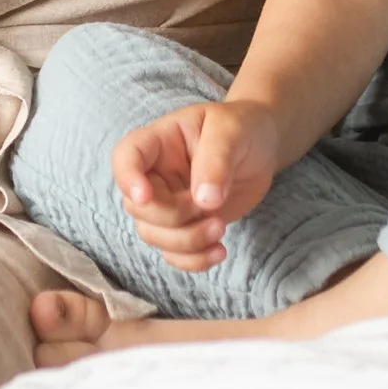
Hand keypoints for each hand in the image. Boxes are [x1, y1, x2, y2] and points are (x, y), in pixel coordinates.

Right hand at [110, 99, 278, 269]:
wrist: (261, 147)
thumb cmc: (241, 128)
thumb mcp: (231, 132)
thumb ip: (216, 161)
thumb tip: (204, 201)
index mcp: (159, 141)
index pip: (126, 156)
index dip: (127, 178)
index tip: (145, 196)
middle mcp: (156, 174)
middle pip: (137, 206)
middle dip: (172, 218)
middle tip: (209, 209)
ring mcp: (169, 202)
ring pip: (153, 234)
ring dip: (185, 241)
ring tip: (219, 229)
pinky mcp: (186, 225)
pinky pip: (173, 253)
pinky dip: (193, 260)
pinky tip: (219, 251)